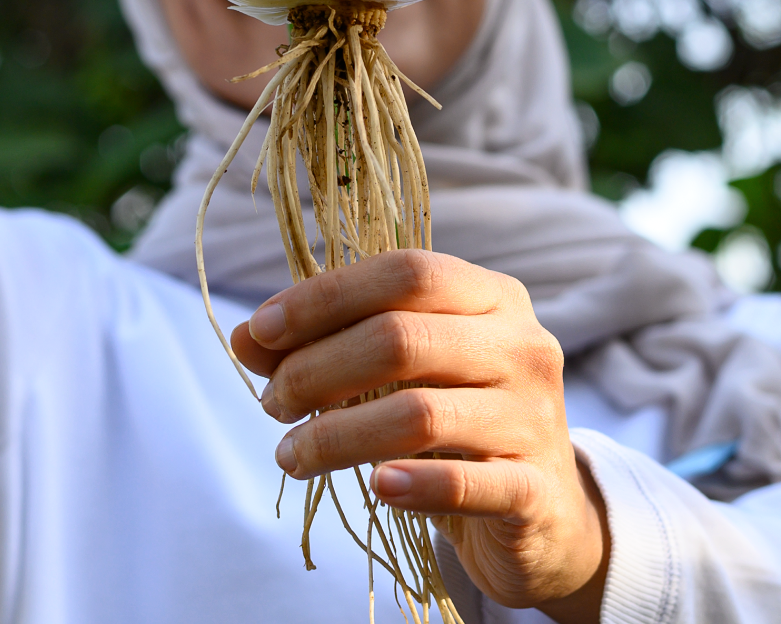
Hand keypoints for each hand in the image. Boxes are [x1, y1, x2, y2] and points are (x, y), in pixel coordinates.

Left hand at [231, 252, 609, 623]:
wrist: (543, 516)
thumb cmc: (457, 422)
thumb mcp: (401, 375)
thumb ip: (327, 346)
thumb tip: (245, 338)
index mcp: (492, 297)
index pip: (404, 272)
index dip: (325, 296)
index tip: (260, 330)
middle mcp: (522, 344)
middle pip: (401, 337)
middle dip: (316, 369)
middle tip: (271, 403)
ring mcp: (534, 416)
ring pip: (419, 413)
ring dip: (336, 435)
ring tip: (291, 454)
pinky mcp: (535, 490)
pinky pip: (465, 483)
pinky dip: (412, 486)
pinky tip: (374, 489)